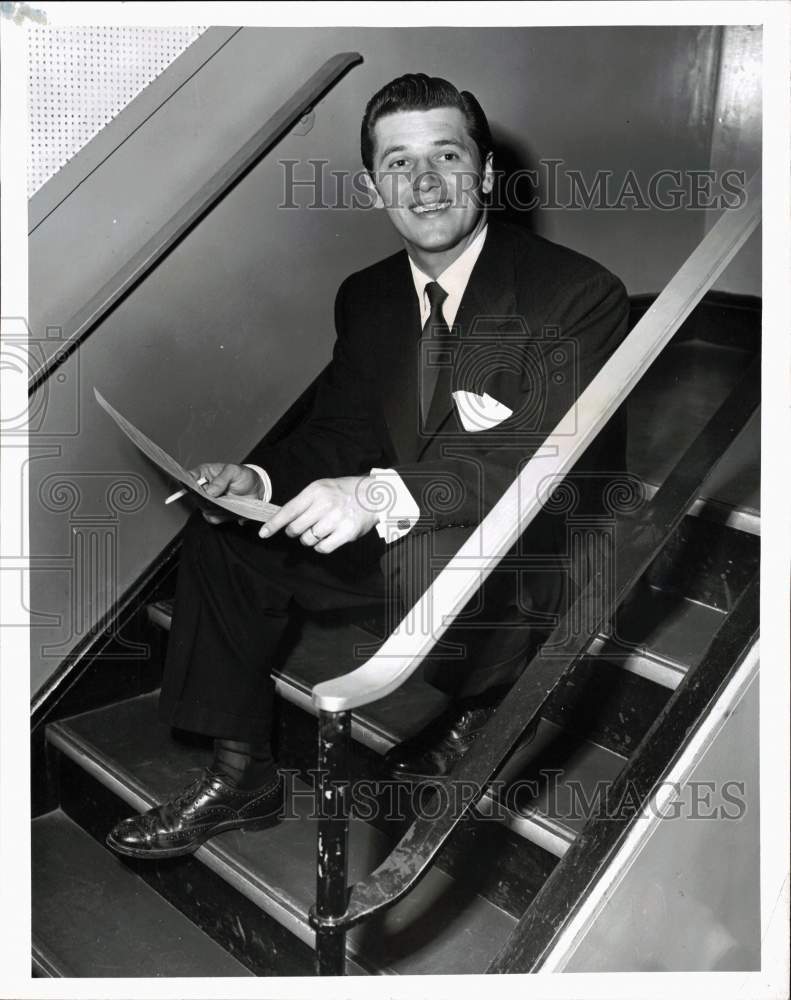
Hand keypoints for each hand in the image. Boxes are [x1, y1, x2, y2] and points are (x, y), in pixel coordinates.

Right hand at [188, 463, 261, 524]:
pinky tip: (232, 508)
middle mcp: (203, 488)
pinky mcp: (215, 512)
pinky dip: (222, 516)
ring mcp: (208, 501)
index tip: (196, 489)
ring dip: (217, 508)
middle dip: (207, 499)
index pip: (187, 478)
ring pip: (204, 509)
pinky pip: (213, 518)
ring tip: (230, 501)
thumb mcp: (234, 471)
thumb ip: (222, 479)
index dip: (187, 484)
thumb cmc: (243, 475)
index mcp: (203, 474)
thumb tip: (210, 492)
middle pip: (195, 497)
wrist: (256, 489)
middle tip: (220, 497)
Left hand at [259, 476, 378, 552]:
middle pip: (296, 528)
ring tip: (320, 530)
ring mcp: (336, 518)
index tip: (263, 533)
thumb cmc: (344, 492)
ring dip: (309, 539)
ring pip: (308, 539)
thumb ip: (304, 502)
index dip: (273, 524)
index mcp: (315, 491)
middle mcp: (325, 504)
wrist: (374, 495)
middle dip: (295, 532)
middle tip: (301, 529)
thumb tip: (283, 520)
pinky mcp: (347, 532)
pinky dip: (321, 547)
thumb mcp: (322, 488)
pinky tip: (327, 538)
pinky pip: (323, 548)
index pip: (288, 510)